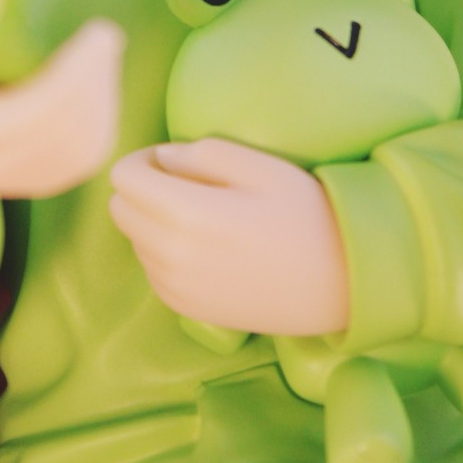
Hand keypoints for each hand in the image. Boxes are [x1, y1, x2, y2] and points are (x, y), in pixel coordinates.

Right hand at [0, 15, 123, 198]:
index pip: (25, 115)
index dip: (72, 77)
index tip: (100, 32)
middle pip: (60, 134)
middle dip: (95, 82)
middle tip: (105, 35)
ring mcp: (4, 180)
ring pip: (79, 151)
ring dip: (102, 98)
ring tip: (100, 53)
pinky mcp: (30, 180)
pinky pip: (82, 159)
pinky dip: (100, 118)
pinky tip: (97, 80)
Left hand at [109, 138, 350, 335]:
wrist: (342, 283)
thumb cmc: (307, 215)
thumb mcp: (260, 166)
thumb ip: (202, 153)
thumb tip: (163, 158)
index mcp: (185, 214)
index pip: (123, 178)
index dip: (140, 159)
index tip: (169, 157)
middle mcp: (171, 257)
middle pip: (120, 210)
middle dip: (140, 188)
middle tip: (183, 180)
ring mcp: (177, 289)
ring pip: (134, 240)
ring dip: (152, 220)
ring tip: (201, 213)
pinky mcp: (188, 310)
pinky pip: (153, 270)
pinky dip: (164, 250)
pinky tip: (206, 245)